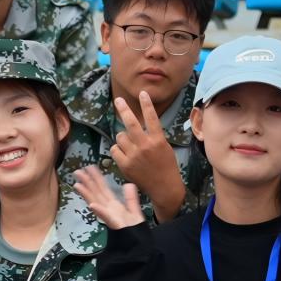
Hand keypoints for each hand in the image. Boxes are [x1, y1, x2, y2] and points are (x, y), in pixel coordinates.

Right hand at [74, 166, 144, 229]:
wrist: (140, 245)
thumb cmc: (136, 231)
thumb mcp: (134, 211)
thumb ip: (131, 198)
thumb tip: (128, 184)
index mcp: (113, 205)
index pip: (103, 189)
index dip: (96, 178)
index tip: (90, 167)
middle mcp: (109, 209)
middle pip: (96, 193)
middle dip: (87, 183)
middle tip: (78, 172)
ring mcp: (110, 217)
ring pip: (97, 202)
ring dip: (87, 194)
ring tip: (77, 185)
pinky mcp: (115, 224)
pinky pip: (107, 216)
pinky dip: (99, 210)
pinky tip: (92, 205)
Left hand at [111, 92, 184, 220]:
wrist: (164, 187)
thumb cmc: (166, 165)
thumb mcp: (164, 147)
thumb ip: (152, 136)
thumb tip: (136, 126)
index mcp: (158, 140)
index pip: (152, 118)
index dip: (146, 104)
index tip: (142, 93)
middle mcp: (145, 146)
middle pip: (131, 124)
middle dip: (123, 110)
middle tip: (118, 100)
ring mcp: (134, 156)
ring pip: (120, 136)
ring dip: (122, 137)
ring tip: (129, 144)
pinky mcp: (125, 165)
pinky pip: (115, 149)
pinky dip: (118, 149)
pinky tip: (124, 153)